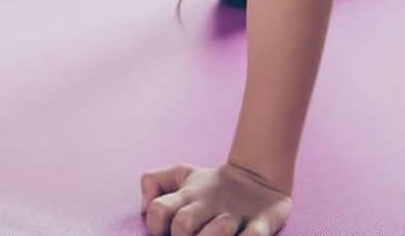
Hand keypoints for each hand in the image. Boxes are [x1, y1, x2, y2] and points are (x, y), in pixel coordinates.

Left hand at [141, 162, 290, 235]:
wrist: (258, 175)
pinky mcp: (261, 222)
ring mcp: (236, 215)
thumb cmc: (211, 184)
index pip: (158, 209)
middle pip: (184, 224)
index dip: (155, 226)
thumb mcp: (180, 174)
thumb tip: (143, 207)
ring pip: (217, 232)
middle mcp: (210, 204)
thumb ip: (154, 182)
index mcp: (189, 195)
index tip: (164, 233)